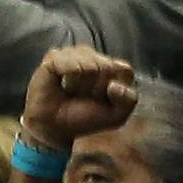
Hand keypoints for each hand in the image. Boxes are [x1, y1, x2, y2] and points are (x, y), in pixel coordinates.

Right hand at [19, 46, 136, 149]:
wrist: (56, 127)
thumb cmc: (86, 118)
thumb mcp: (117, 115)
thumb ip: (128, 100)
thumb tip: (114, 86)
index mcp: (111, 67)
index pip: (124, 70)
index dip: (117, 89)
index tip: (105, 100)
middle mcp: (92, 57)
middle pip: (106, 67)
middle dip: (97, 89)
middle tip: (84, 98)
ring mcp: (73, 54)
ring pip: (89, 66)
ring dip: (81, 87)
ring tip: (72, 92)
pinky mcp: (54, 57)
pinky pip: (70, 65)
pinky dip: (69, 81)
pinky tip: (62, 86)